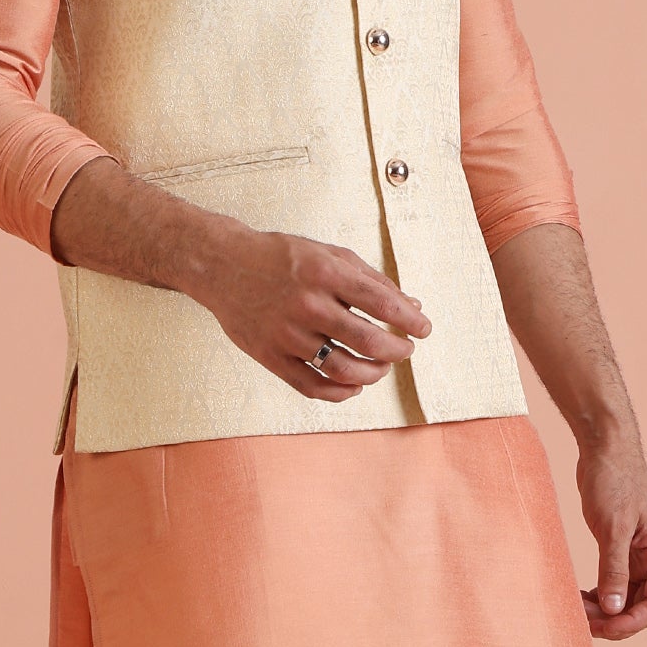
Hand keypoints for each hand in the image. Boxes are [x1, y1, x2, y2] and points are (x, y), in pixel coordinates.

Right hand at [195, 224, 430, 401]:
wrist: (222, 266)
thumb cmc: (280, 257)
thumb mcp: (329, 254)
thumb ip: (371, 279)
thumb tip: (412, 305)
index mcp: (325, 273)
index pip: (381, 302)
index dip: (410, 320)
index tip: (424, 329)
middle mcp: (307, 304)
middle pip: (368, 340)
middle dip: (398, 350)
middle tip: (406, 349)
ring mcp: (286, 334)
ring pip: (343, 369)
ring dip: (373, 374)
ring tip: (382, 366)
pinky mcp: (270, 356)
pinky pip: (312, 386)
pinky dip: (340, 392)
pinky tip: (354, 385)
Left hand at [577, 433, 646, 638]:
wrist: (606, 449)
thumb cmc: (614, 481)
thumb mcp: (613, 528)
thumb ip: (614, 570)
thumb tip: (613, 610)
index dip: (633, 621)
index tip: (604, 627)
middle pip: (644, 605)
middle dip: (617, 619)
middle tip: (584, 622)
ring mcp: (640, 555)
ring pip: (628, 597)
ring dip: (607, 610)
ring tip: (578, 611)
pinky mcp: (622, 549)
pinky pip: (616, 583)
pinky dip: (602, 595)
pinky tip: (582, 598)